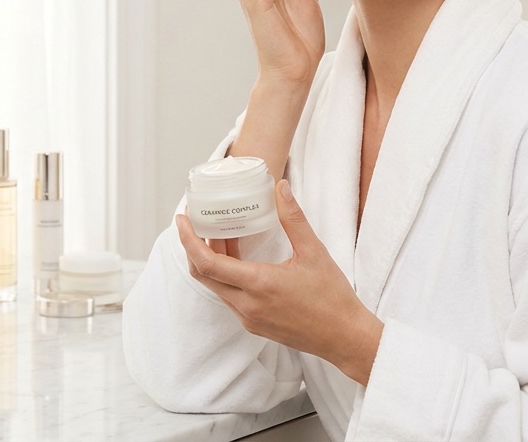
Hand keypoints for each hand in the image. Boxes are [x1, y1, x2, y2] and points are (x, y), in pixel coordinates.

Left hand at [177, 179, 383, 385]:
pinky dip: (226, 275)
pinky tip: (238, 256)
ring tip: (220, 232)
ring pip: (216, 286)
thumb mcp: (314, 252)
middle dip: (195, 246)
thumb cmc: (332, 298)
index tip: (183, 220)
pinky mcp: (254, 324)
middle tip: (196, 221)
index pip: (207, 264)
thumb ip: (293, 218)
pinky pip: (230, 297)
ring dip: (213, 260)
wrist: (344, 338)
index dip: (189, 241)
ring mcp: (249, 318)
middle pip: (204, 275)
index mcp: (258, 285)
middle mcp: (247, 305)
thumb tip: (281, 188)